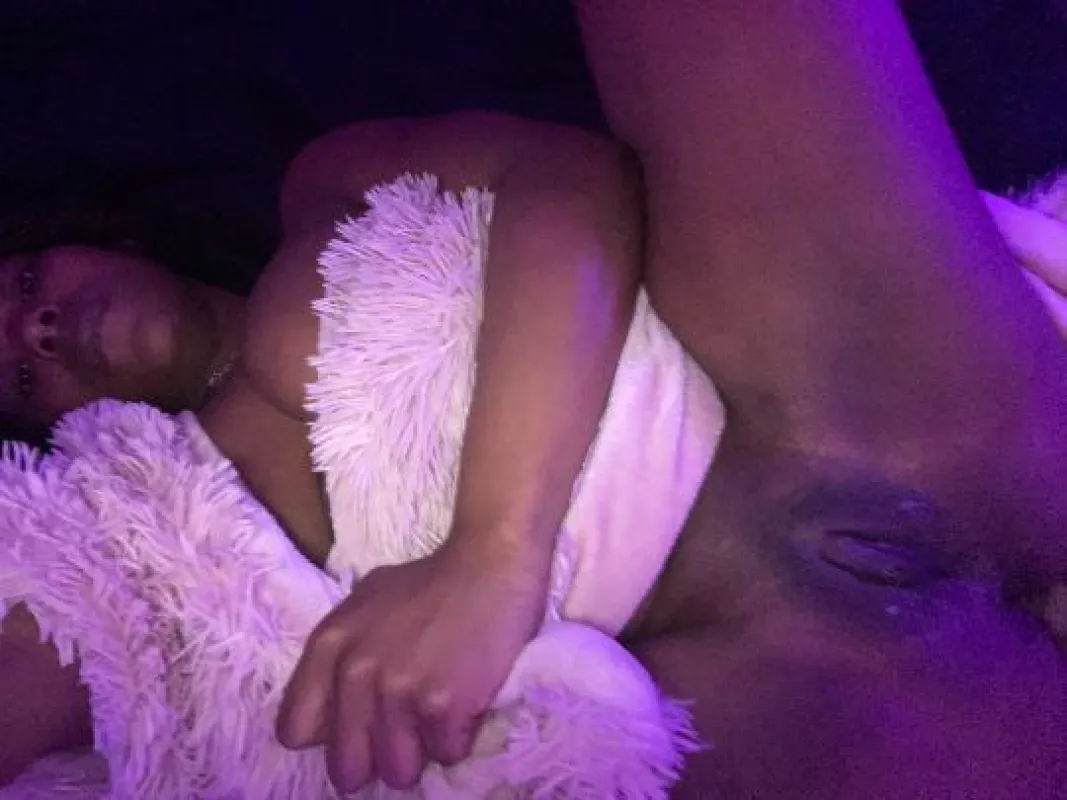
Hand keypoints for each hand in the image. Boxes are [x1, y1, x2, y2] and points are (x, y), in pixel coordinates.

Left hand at [275, 538, 549, 791]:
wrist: (491, 564)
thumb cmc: (431, 582)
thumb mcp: (366, 603)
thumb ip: (341, 654)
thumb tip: (329, 716)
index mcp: (329, 646)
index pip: (295, 730)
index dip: (329, 737)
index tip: (356, 730)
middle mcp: (355, 673)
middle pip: (347, 766)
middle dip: (376, 759)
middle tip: (403, 735)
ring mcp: (398, 692)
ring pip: (398, 771)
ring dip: (421, 752)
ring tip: (438, 715)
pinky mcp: (443, 707)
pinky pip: (446, 755)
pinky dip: (459, 737)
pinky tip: (467, 702)